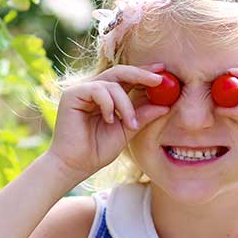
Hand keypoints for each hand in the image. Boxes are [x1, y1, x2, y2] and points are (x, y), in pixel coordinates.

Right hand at [48, 63, 170, 179]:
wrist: (75, 166)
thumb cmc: (97, 151)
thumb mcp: (127, 131)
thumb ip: (143, 116)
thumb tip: (165, 105)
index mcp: (106, 97)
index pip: (127, 78)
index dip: (144, 73)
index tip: (164, 72)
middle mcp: (93, 90)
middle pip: (120, 71)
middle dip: (141, 74)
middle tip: (159, 80)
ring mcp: (82, 90)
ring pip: (112, 83)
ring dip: (126, 104)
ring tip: (130, 124)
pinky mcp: (72, 94)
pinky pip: (98, 89)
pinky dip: (109, 104)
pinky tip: (109, 119)